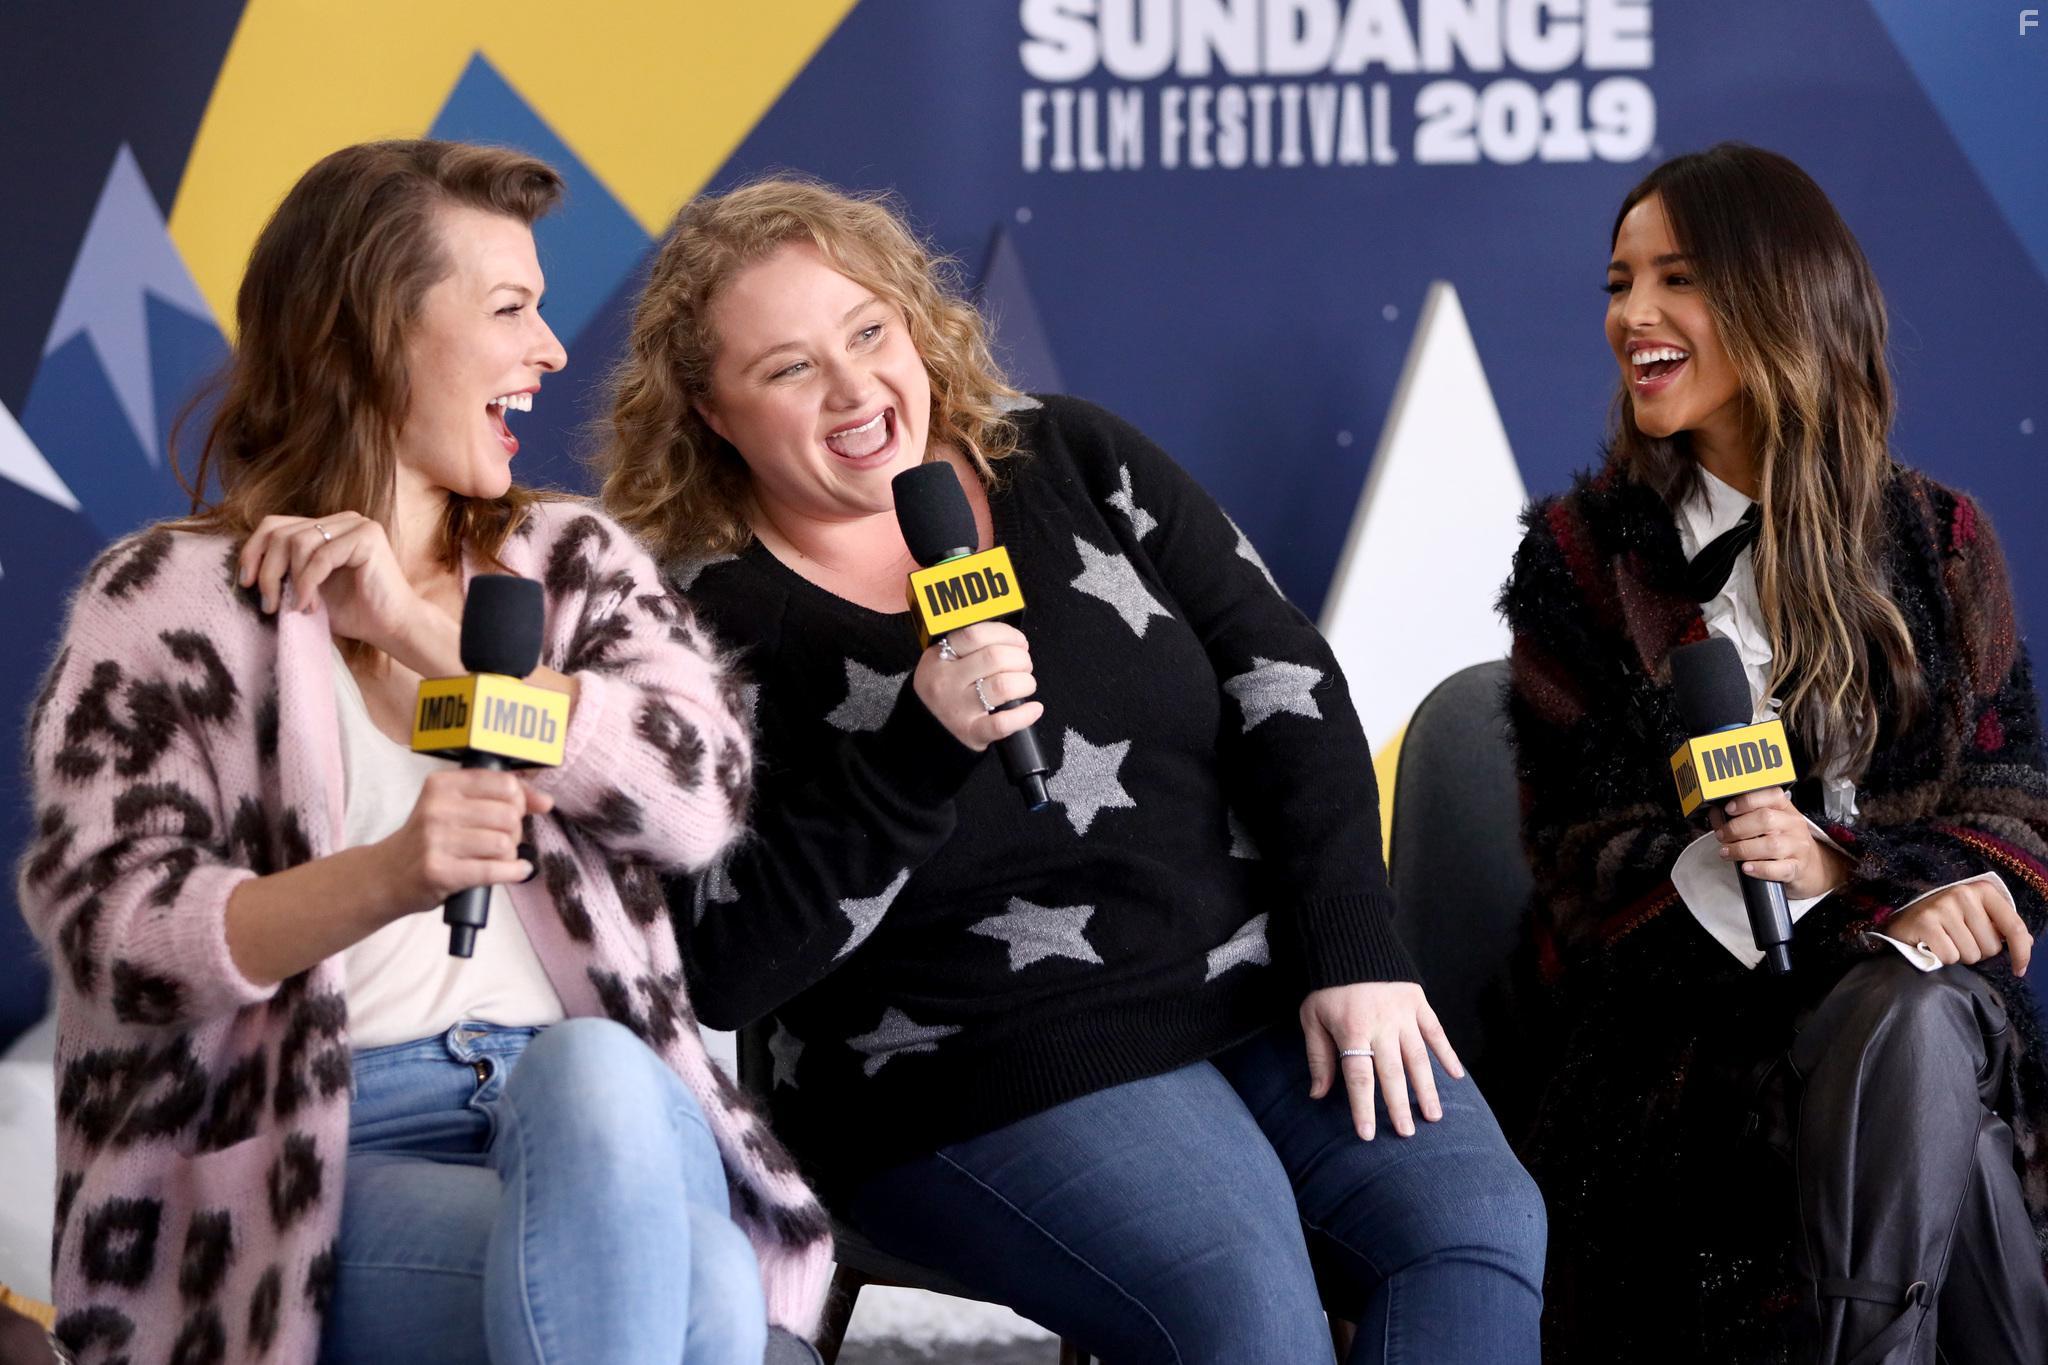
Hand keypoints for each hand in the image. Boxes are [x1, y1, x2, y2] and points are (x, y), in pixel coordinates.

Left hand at [238, 512, 431, 658]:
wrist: (392, 627)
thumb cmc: (353, 612)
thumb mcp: (307, 588)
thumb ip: (285, 571)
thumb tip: (245, 570)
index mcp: (327, 527)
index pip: (274, 525)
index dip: (253, 551)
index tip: (247, 584)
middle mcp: (341, 520)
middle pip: (280, 532)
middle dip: (267, 571)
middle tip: (268, 604)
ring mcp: (356, 524)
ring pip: (297, 542)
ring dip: (289, 580)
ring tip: (296, 607)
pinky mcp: (367, 536)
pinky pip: (320, 556)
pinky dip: (308, 584)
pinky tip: (309, 605)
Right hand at [374, 769, 553, 919]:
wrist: (386, 875)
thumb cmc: (429, 839)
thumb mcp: (454, 807)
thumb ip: (500, 798)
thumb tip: (546, 801)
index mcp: (442, 785)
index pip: (505, 784)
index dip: (520, 801)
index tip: (516, 813)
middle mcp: (438, 808)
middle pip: (509, 816)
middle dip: (515, 832)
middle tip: (502, 841)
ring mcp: (436, 840)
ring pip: (505, 844)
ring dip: (510, 855)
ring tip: (497, 858)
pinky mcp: (440, 872)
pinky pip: (495, 870)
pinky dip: (514, 873)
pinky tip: (515, 871)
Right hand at [911, 621, 1043, 751]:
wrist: (926, 730)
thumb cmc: (945, 690)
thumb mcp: (944, 661)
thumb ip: (973, 647)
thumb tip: (1014, 641)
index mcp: (940, 658)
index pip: (975, 635)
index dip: (1006, 634)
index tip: (1018, 641)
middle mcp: (947, 682)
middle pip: (994, 657)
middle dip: (1020, 658)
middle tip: (1023, 665)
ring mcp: (958, 709)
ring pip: (1003, 686)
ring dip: (1025, 682)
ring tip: (1025, 684)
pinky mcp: (971, 732)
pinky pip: (1002, 723)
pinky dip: (1025, 715)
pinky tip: (1033, 709)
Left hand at [1302, 982, 1463, 1139]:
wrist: (1349, 939)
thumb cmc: (1326, 985)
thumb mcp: (1311, 1017)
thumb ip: (1318, 1056)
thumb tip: (1318, 1094)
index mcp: (1351, 1029)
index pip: (1359, 1076)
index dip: (1363, 1107)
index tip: (1368, 1134)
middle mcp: (1381, 1025)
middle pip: (1392, 1072)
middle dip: (1399, 1105)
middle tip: (1407, 1133)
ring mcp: (1403, 1013)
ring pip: (1418, 1057)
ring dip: (1427, 1088)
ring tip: (1434, 1116)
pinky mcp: (1417, 1002)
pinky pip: (1435, 1031)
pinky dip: (1447, 1053)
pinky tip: (1457, 1076)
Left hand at [1709, 786, 1850, 897]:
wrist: (1811, 867)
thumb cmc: (1781, 842)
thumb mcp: (1766, 825)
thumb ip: (1740, 817)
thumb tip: (1715, 813)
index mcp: (1785, 809)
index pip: (1771, 795)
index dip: (1747, 801)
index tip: (1728, 809)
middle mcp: (1793, 825)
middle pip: (1766, 819)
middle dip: (1737, 828)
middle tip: (1723, 836)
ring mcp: (1797, 847)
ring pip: (1771, 844)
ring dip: (1742, 849)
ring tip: (1728, 852)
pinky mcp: (1797, 868)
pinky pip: (1779, 868)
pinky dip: (1759, 868)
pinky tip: (1746, 868)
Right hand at [1886, 882, 2032, 973]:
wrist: (1902, 921)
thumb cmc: (1945, 921)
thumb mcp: (1975, 916)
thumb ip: (2001, 927)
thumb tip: (2028, 942)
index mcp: (1982, 890)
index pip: (2014, 927)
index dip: (2022, 953)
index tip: (2019, 970)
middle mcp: (1963, 894)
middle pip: (1991, 947)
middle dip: (1978, 952)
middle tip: (1960, 942)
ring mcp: (1942, 906)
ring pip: (1971, 954)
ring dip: (1960, 956)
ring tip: (1946, 943)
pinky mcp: (1925, 922)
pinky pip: (1950, 956)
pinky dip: (1942, 959)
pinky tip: (1932, 946)